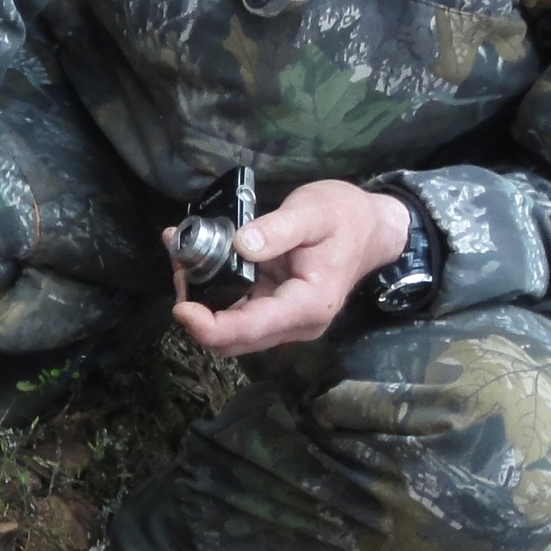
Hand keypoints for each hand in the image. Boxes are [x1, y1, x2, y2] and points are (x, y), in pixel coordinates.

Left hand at [170, 180, 412, 358]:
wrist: (370, 227)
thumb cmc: (346, 217)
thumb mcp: (313, 212)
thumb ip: (278, 229)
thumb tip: (240, 245)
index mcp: (307, 305)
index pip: (250, 330)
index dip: (210, 326)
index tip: (181, 307)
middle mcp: (295, 323)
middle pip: (234, 338)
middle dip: (199, 310)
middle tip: (181, 265)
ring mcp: (285, 318)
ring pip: (231, 327)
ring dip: (202, 300)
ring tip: (184, 257)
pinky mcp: (275, 307)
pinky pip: (237, 308)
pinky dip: (212, 289)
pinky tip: (195, 259)